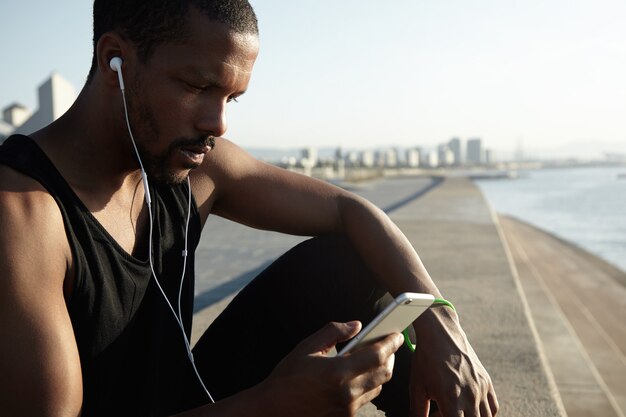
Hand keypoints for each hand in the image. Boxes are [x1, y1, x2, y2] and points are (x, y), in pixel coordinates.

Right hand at [262, 321, 403, 416]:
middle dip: (390, 357)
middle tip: (389, 343)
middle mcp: (347, 393)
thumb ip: (333, 332)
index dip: (390, 343)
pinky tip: (360, 375)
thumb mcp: (306, 348)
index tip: (397, 334)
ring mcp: (347, 409)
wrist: (272, 410)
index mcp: (337, 372)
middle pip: (384, 373)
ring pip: (377, 388)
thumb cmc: (286, 378)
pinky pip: (366, 399)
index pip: (376, 356)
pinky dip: (368, 385)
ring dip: (381, 372)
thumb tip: (356, 325)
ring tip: (376, 357)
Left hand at [410, 310, 498, 416]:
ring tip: (454, 411)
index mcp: (451, 399)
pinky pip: (493, 408)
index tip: (438, 415)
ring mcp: (481, 389)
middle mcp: (470, 396)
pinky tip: (468, 408)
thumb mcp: (417, 387)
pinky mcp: (487, 382)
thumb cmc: (426, 360)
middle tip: (442, 412)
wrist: (440, 334)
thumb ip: (418, 411)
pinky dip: (484, 414)